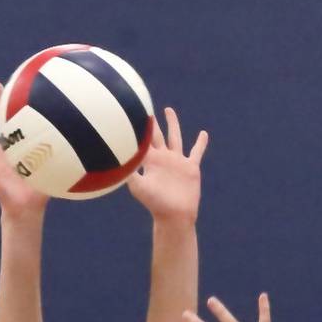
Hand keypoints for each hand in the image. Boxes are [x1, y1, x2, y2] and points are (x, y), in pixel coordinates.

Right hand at [0, 84, 48, 219]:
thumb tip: (78, 151)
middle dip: (0, 103)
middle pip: (3, 121)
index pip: (25, 124)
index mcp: (24, 149)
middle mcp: (9, 150)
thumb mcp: (50, 174)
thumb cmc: (39, 193)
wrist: (25, 209)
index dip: (25, 110)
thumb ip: (59, 163)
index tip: (26, 90)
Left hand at [127, 107, 207, 222]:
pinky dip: (200, 143)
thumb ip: (130, 173)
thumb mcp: (139, 187)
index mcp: (150, 161)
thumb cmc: (155, 203)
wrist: (174, 215)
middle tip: (145, 105)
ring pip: (174, 137)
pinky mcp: (190, 168)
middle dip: (151, 122)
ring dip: (172, 124)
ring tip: (168, 110)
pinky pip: (196, 152)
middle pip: (156, 134)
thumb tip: (118, 160)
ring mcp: (177, 162)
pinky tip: (203, 133)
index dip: (138, 127)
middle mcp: (163, 158)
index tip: (131, 110)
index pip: (142, 140)